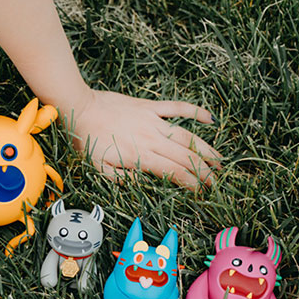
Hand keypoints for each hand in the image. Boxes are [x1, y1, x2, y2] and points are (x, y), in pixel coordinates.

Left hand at [66, 89, 221, 189]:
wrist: (79, 108)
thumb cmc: (85, 140)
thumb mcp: (97, 168)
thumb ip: (120, 179)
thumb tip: (142, 184)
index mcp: (140, 156)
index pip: (174, 172)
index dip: (191, 183)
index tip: (201, 192)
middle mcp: (151, 139)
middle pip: (185, 157)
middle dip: (204, 171)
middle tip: (216, 182)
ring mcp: (152, 121)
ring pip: (187, 135)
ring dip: (206, 148)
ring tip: (219, 160)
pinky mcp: (149, 107)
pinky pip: (176, 108)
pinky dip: (194, 111)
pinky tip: (210, 118)